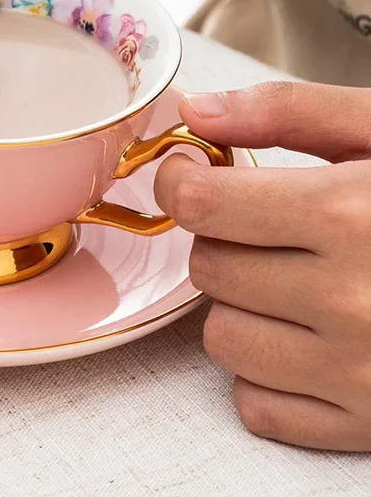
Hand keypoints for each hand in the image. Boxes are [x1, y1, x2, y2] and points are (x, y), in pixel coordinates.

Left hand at [155, 81, 370, 450]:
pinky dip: (265, 371)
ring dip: (241, 303)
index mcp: (351, 216)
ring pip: (221, 337)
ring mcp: (361, 374)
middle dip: (225, 236)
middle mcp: (352, 302)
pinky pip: (256, 404)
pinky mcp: (369, 425)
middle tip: (271, 222)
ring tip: (294, 276)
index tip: (194, 172)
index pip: (200, 206)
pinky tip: (307, 335)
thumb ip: (287, 111)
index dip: (182, 181)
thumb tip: (194, 112)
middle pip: (208, 267)